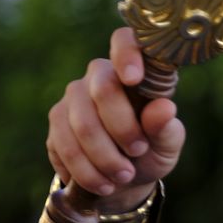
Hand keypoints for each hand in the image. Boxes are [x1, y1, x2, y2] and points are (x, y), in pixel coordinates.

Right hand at [46, 28, 185, 213]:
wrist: (123, 179)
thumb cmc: (152, 150)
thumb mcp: (167, 143)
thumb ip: (166, 127)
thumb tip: (164, 108)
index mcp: (134, 70)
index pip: (124, 40)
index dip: (127, 54)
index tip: (134, 79)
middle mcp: (100, 75)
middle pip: (103, 88)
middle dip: (122, 127)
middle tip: (138, 152)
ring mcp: (73, 96)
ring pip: (81, 123)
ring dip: (104, 156)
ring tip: (124, 176)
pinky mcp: (56, 122)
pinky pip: (64, 144)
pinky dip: (85, 169)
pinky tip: (102, 183)